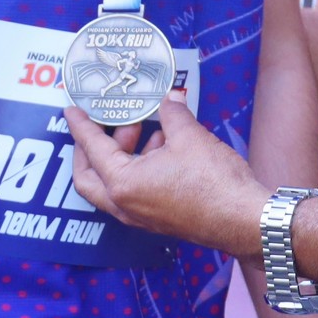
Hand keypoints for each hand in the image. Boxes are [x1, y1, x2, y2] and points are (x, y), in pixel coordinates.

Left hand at [64, 94, 269, 257]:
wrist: (245, 220)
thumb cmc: (214, 182)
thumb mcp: (189, 136)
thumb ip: (172, 113)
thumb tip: (170, 98)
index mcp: (123, 184)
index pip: (92, 149)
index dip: (81, 126)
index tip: (72, 111)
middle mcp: (126, 206)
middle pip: (89, 177)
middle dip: (92, 148)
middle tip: (107, 124)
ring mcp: (142, 216)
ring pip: (113, 185)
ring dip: (121, 157)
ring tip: (144, 130)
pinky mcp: (159, 220)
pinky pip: (135, 192)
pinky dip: (138, 169)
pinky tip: (163, 148)